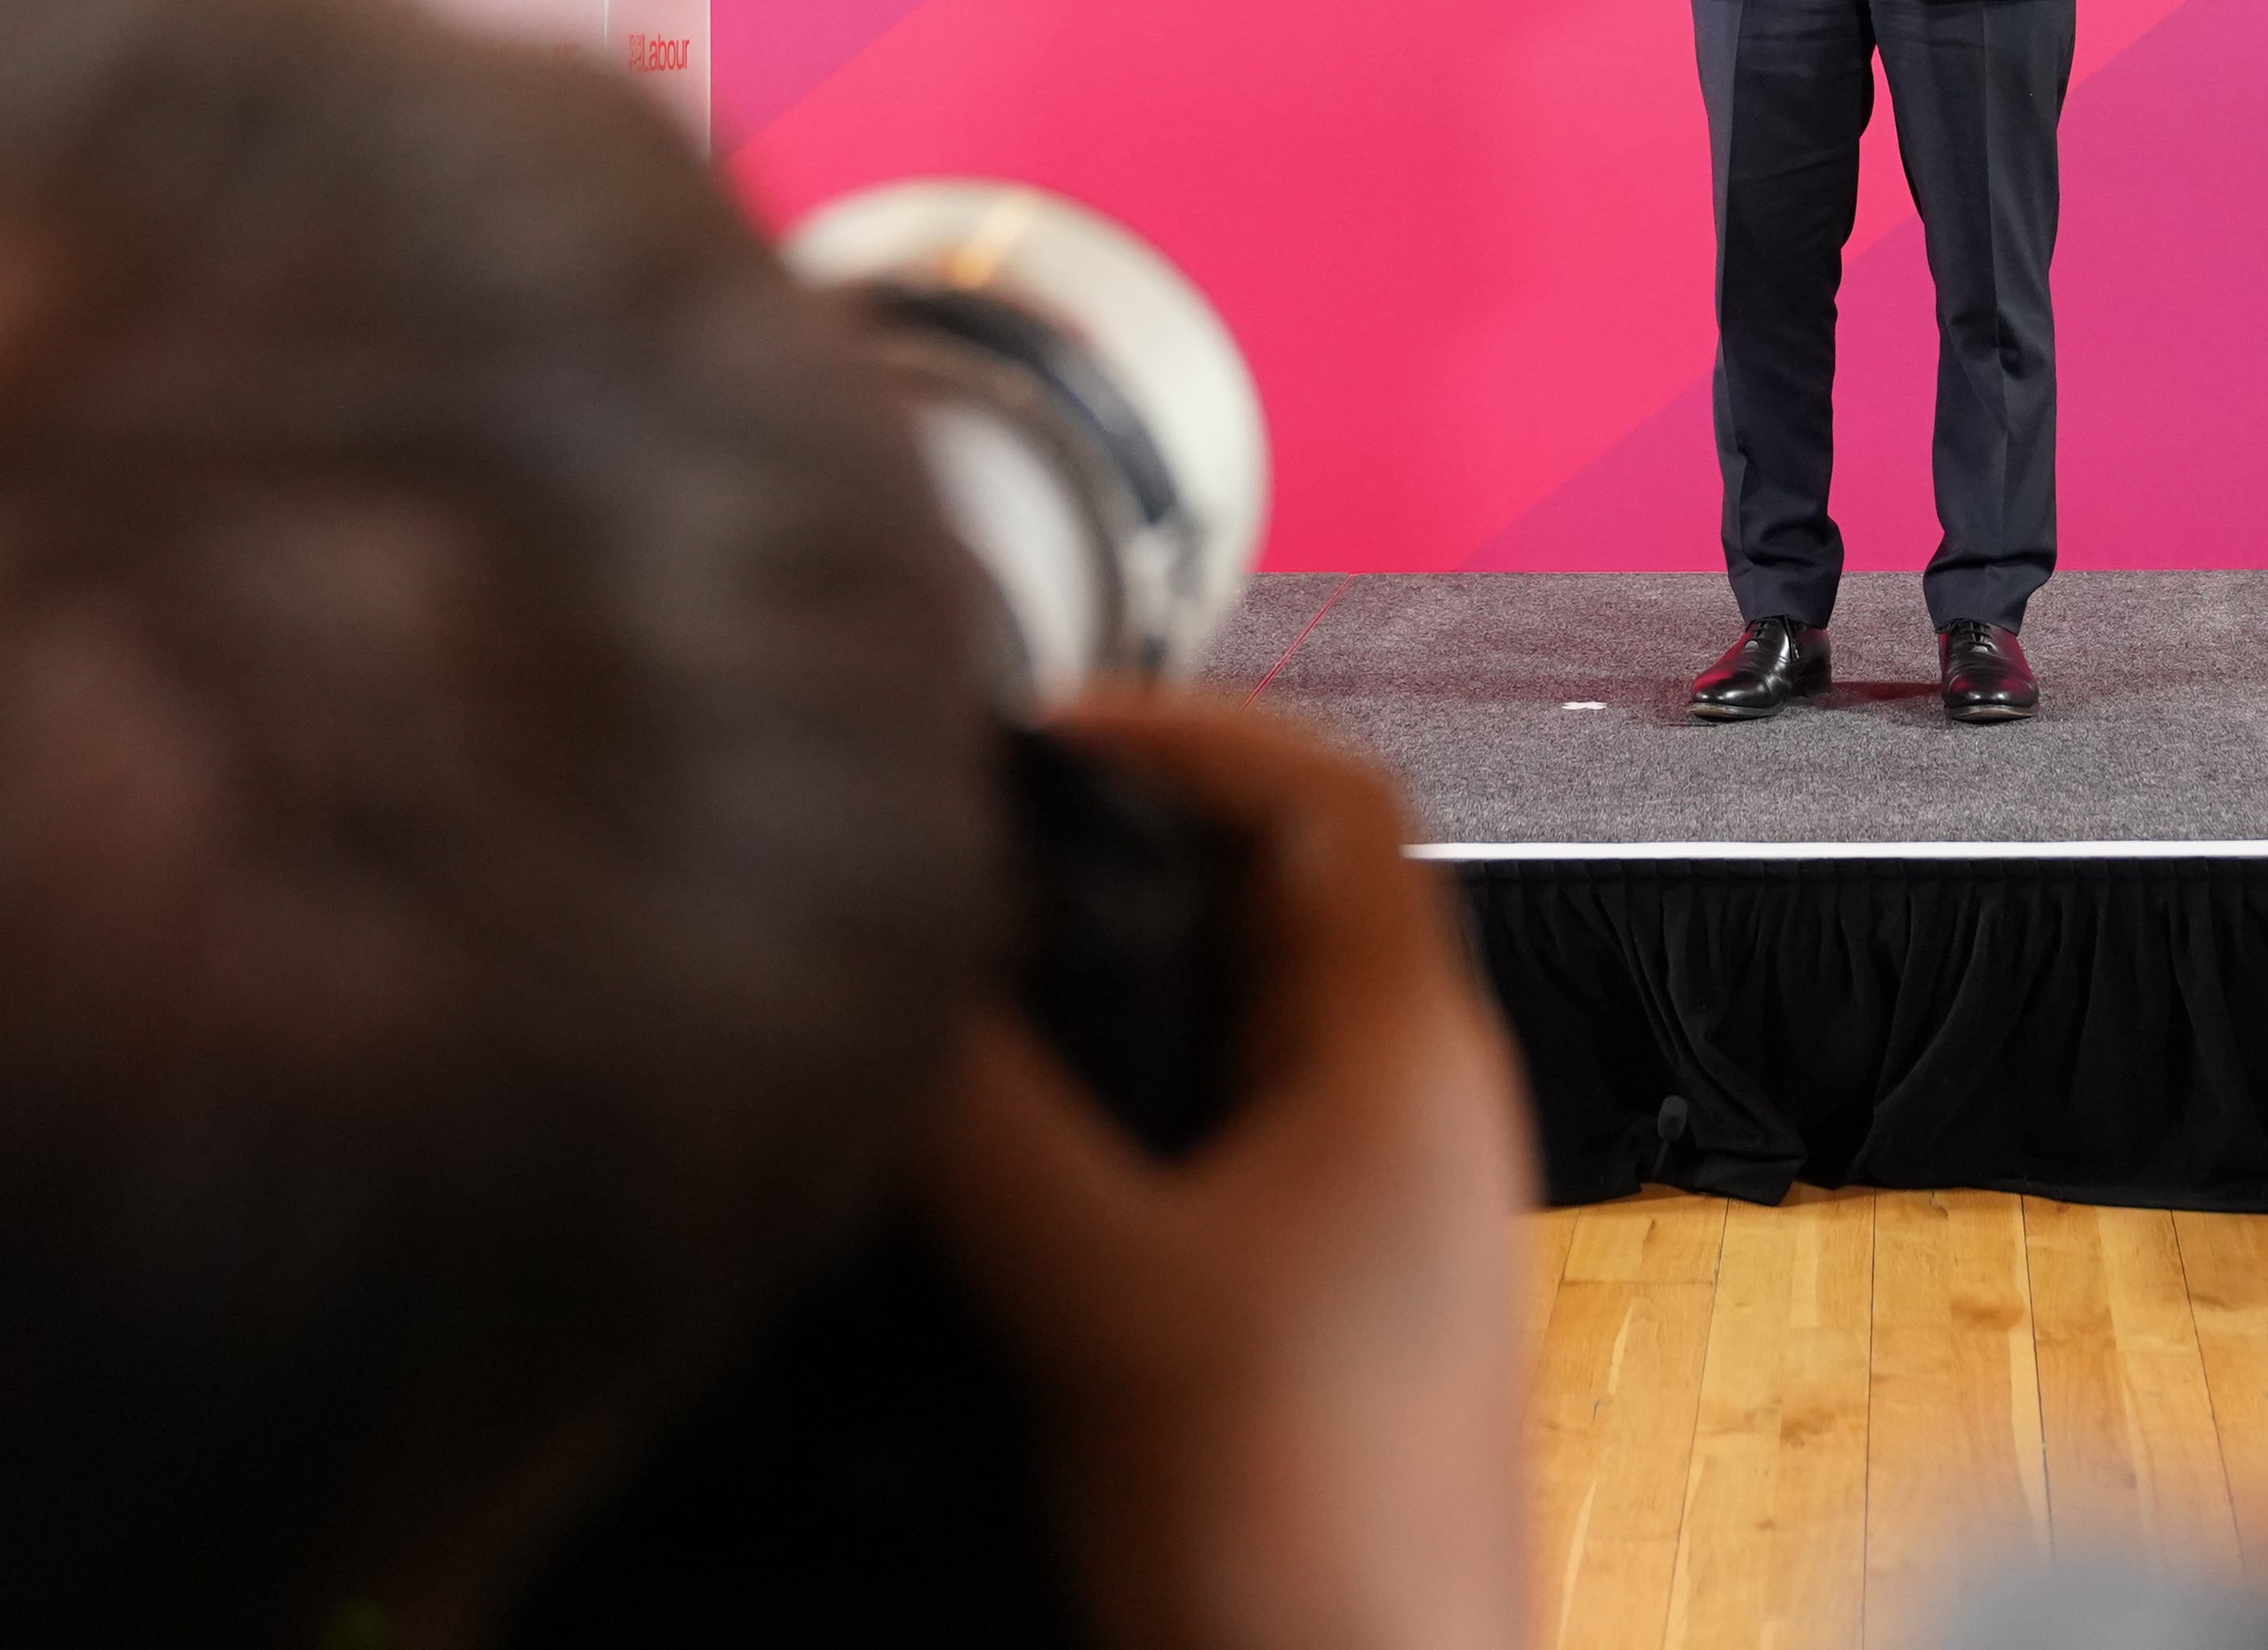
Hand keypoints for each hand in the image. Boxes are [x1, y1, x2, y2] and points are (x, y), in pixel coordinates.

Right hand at [916, 696, 1533, 1649]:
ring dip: (1093, 996)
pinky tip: (977, 1170)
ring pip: (1222, 1025)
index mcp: (1407, 1057)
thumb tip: (860, 972)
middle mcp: (1406, 1108)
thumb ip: (979, 1123)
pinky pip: (1201, 1145)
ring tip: (933, 1000)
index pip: (1330, 792)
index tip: (1027, 733)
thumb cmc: (1300, 1539)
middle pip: (1264, 897)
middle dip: (1107, 862)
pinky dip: (1100, 1116)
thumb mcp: (1102, 1303)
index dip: (1186, 728)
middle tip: (944, 865)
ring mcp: (1365, 1212)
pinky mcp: (1306, 1307)